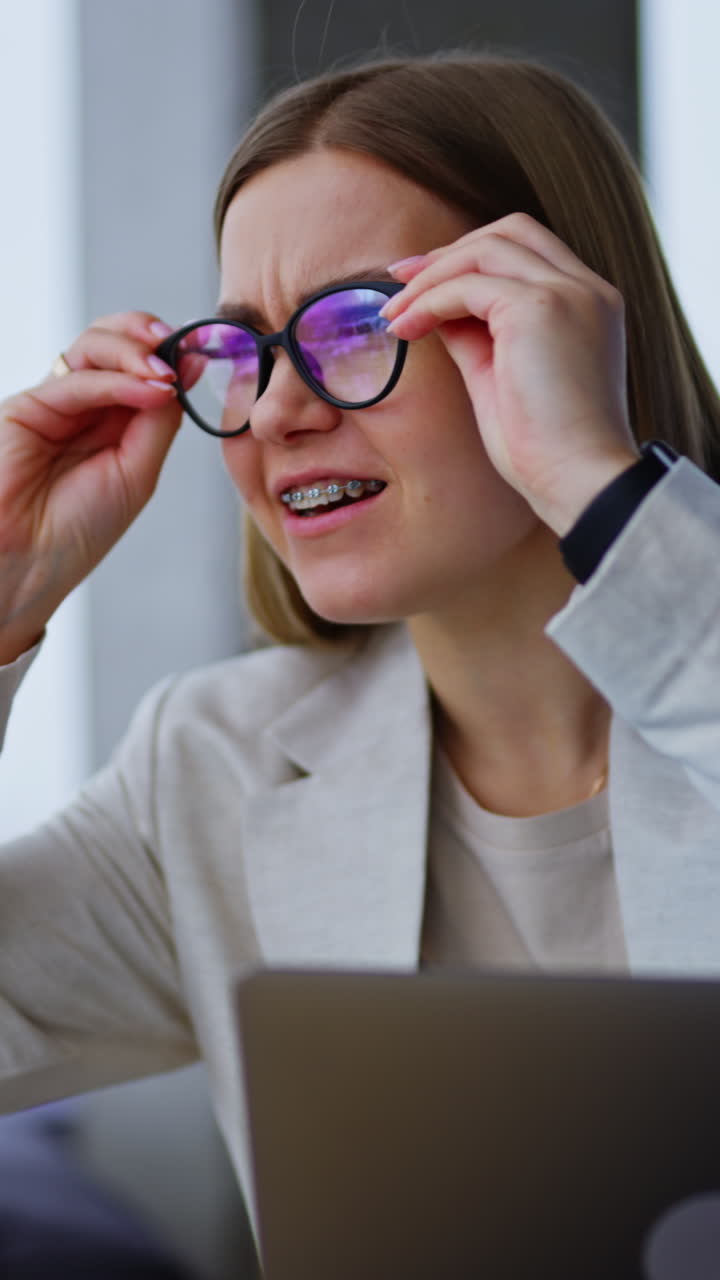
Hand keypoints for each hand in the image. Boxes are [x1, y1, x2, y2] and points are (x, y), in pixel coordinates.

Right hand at [0, 311, 181, 661]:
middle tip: (183, 348)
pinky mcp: (27, 406)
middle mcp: (84, 404)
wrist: (28, 562)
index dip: (172, 354)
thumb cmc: (79, 528)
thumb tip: (183, 373)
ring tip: (165, 373)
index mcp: (113, 421)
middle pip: (115, 342)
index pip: (143, 367)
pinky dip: (118, 379)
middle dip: (151, 337)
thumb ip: (157, 421)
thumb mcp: (138, 472)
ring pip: (93, 347)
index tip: (205, 353)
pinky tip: (149, 389)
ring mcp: (56, 401)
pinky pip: (77, 380)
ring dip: (135, 350)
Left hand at [382, 213, 639, 534]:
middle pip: (511, 231)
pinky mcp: (540, 308)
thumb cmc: (543, 449)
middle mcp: (587, 289)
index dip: (469, 258)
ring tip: (393, 313)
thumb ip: (476, 336)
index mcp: (588, 305)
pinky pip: (469, 284)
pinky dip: (430, 301)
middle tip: (398, 279)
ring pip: (486, 248)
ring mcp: (568, 293)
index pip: (527, 252)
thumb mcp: (502, 378)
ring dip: (430, 276)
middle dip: (449, 251)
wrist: (578, 481)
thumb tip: (435, 312)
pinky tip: (405, 329)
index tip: (421, 283)